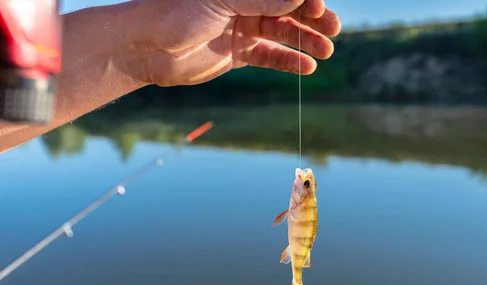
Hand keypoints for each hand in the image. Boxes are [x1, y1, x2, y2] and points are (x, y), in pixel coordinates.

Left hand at [123, 0, 341, 86]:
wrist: (145, 48)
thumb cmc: (174, 12)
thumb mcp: (221, 0)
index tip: (319, 7)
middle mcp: (243, 2)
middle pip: (286, 7)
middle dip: (311, 18)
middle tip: (332, 30)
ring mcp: (241, 27)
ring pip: (281, 33)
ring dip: (305, 42)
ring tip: (325, 52)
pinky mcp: (237, 53)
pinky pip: (268, 56)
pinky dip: (288, 61)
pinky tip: (306, 67)